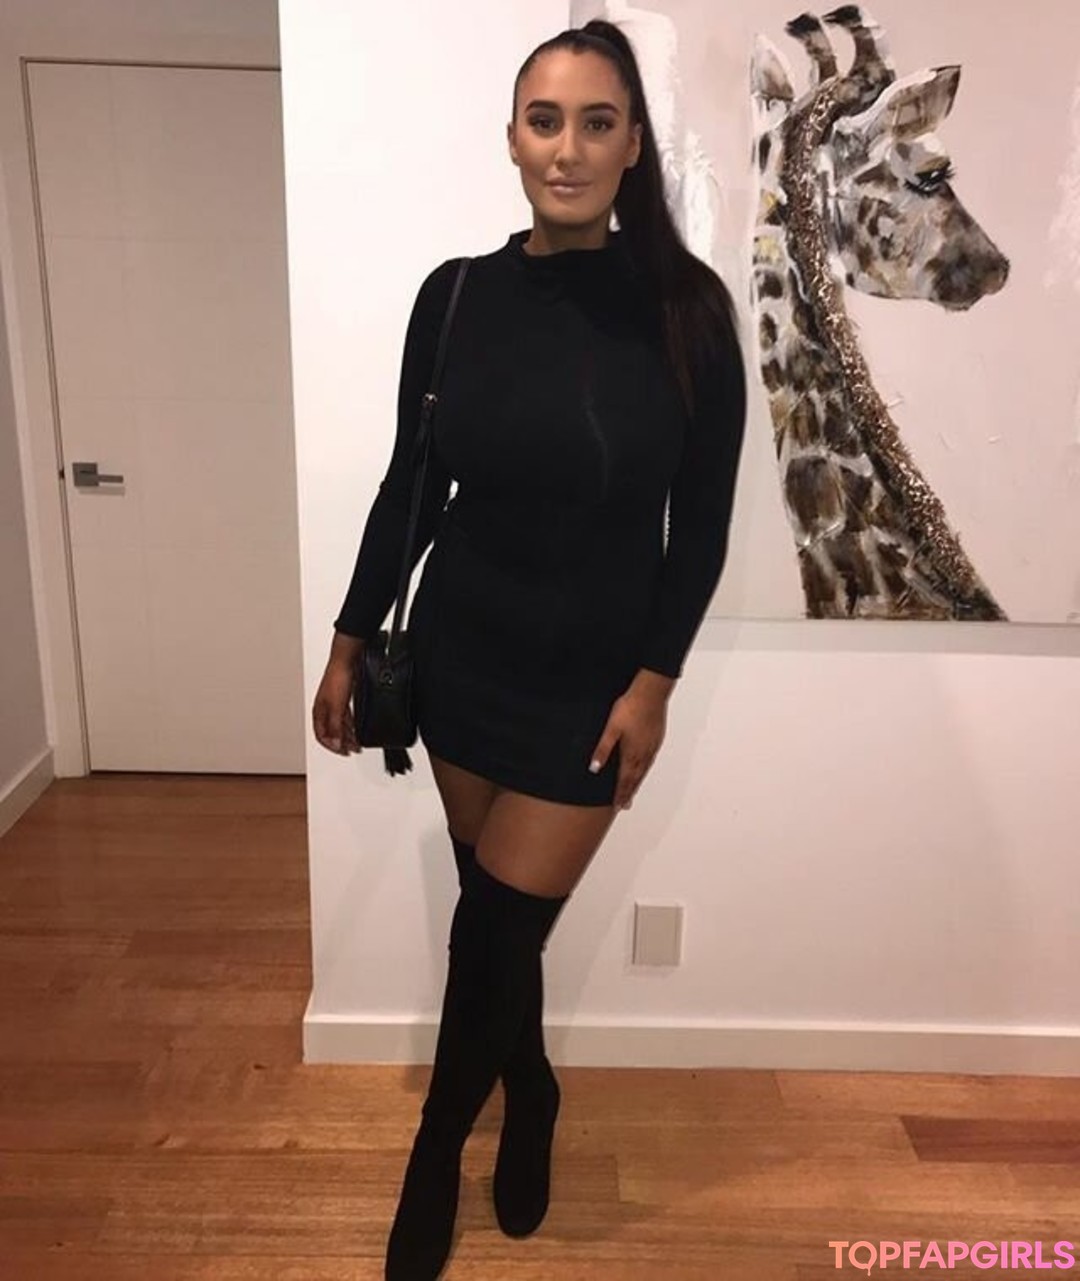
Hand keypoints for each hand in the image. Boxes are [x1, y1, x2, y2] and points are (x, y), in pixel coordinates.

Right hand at [312, 658, 361, 755]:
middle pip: (331, 732)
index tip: (343, 752)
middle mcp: (324, 709)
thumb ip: (335, 726)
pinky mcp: (342, 699)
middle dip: (341, 742)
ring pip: (339, 725)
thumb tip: (335, 743)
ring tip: (356, 742)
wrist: (346, 660)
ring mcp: (333, 704)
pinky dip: (351, 725)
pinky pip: (345, 717)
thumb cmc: (337, 678)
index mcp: (319, 712)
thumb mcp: (337, 707)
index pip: (321, 735)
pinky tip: (357, 728)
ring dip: (347, 735)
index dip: (332, 746)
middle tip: (352, 750)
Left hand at [589, 681, 668, 809]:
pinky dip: (644, 770)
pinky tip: (643, 768)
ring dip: (637, 783)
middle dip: (628, 793)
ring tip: (633, 791)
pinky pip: (649, 760)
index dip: (620, 794)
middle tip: (624, 805)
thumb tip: (594, 768)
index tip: (617, 806)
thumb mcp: (611, 728)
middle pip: (635, 779)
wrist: (650, 693)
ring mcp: (651, 746)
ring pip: (644, 770)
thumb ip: (603, 749)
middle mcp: (644, 754)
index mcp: (631, 753)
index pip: (624, 780)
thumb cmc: (630, 708)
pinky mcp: (656, 738)